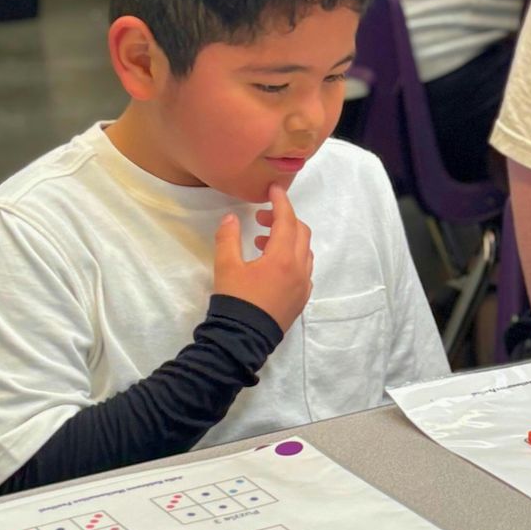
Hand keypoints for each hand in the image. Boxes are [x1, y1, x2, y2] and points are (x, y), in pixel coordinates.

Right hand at [212, 184, 313, 331]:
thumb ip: (228, 238)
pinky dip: (293, 258)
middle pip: (301, 232)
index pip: (286, 220)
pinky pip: (304, 269)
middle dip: (283, 219)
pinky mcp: (302, 299)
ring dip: (288, 239)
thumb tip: (231, 218)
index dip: (280, 201)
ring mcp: (304, 285)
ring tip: (261, 242)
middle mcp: (300, 269)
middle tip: (261, 218)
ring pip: (304, 251)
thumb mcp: (226, 267)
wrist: (242, 340)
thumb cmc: (235, 301)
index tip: (273, 189)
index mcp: (282, 258)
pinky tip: (272, 264)